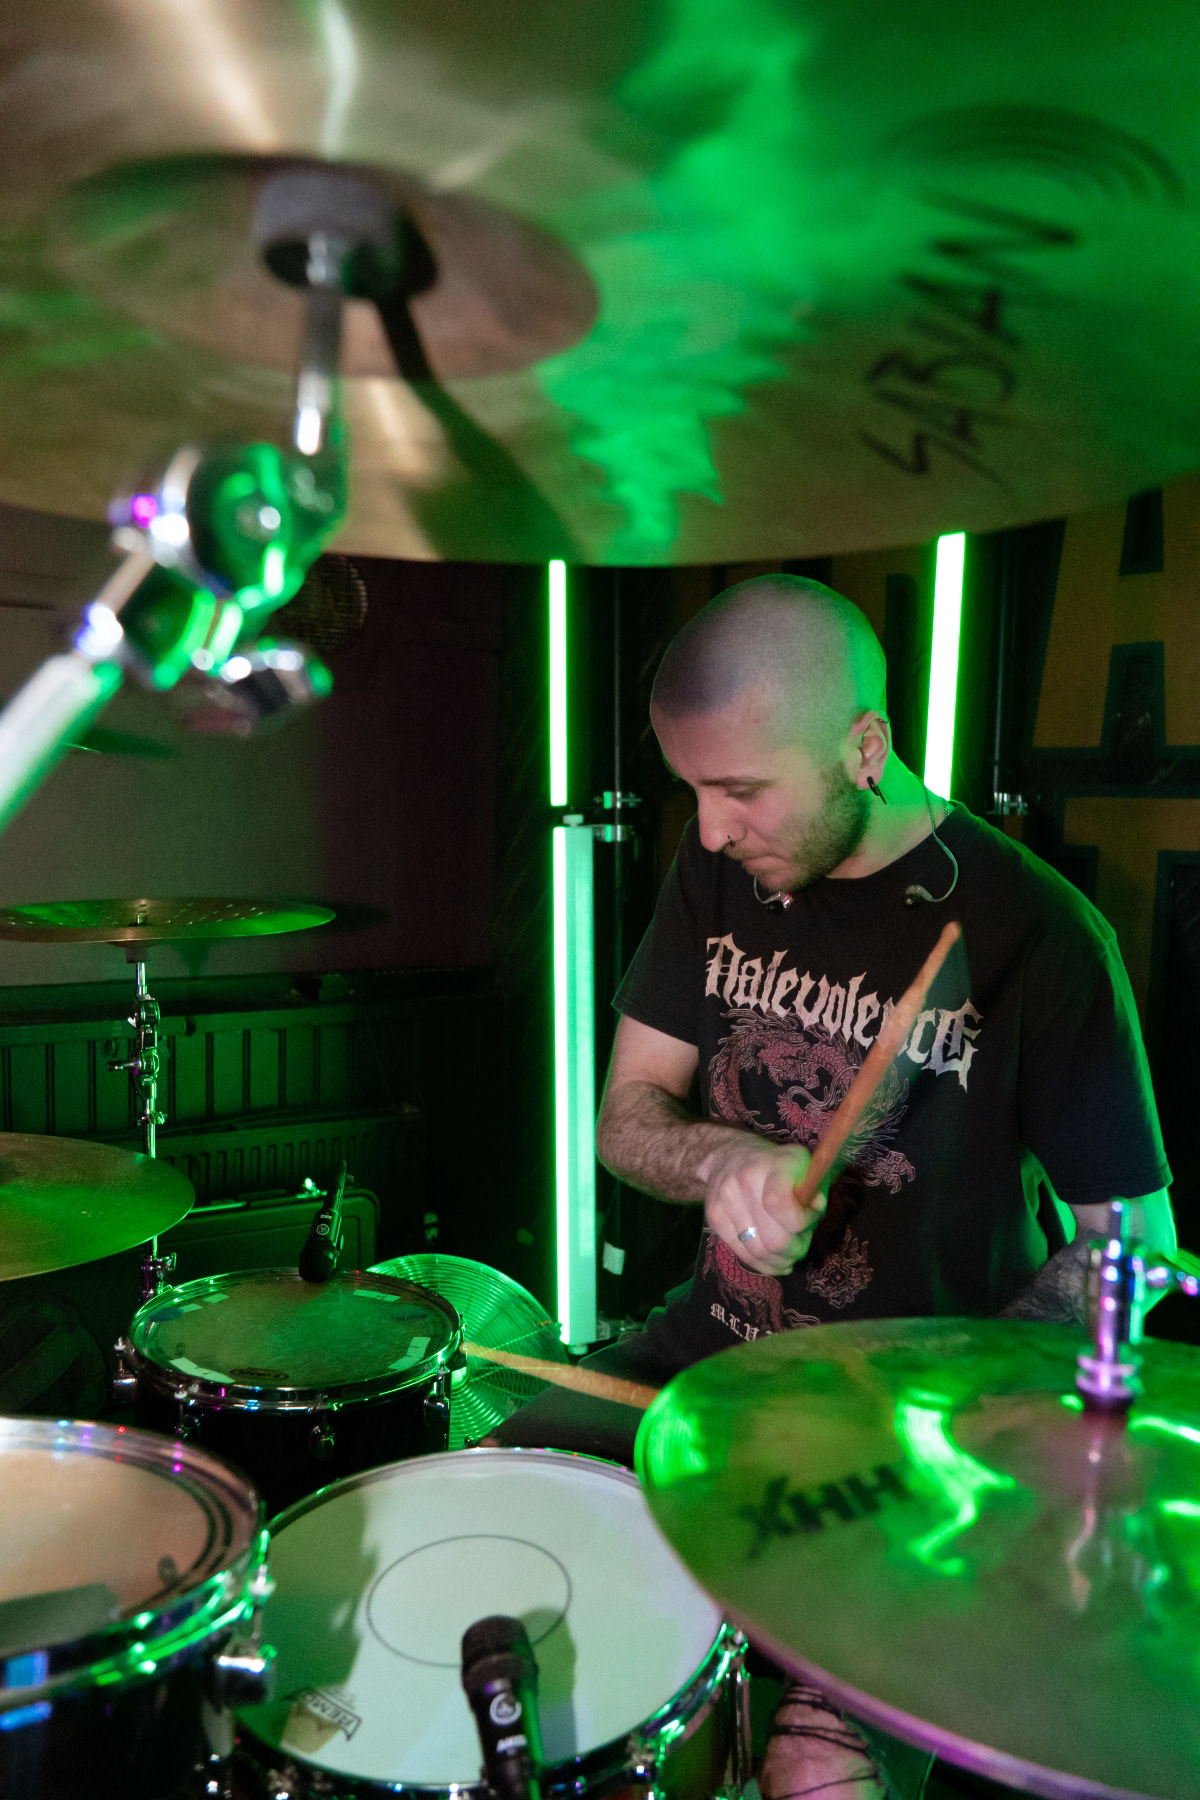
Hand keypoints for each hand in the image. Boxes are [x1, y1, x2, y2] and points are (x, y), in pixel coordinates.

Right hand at [701, 1136, 825, 1275]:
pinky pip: (741, 1253)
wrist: (731, 1153)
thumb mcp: (806, 1168)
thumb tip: (814, 1213)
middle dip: (794, 1250)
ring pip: (757, 1252)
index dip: (802, 1223)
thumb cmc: (779, 1167)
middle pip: (773, 1239)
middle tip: (801, 1246)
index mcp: (775, 1164)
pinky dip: (761, 1263)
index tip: (811, 1218)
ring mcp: (725, 1198)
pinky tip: (772, 1259)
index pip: (780, 1205)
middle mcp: (745, 1179)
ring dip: (779, 1260)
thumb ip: (816, 1192)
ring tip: (788, 1254)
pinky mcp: (713, 1215)